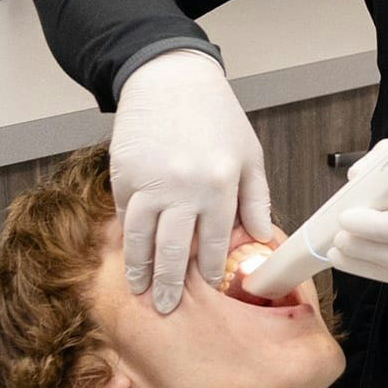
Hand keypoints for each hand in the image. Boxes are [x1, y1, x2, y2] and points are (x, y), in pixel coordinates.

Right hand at [112, 51, 274, 313]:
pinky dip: (125, 235)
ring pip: (140, 238)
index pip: (213, 241)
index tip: (205, 286)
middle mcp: (183, 188)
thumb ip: (257, 197)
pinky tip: (128, 252)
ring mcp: (149, 182)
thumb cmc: (217, 116)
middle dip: (168, 283)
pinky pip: (123, 213)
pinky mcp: (123, 174)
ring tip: (138, 290)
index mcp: (220, 184)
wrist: (170, 79)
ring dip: (138, 268)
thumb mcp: (249, 154)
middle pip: (172, 249)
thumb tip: (263, 236)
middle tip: (164, 308)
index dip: (207, 268)